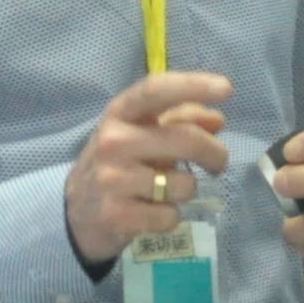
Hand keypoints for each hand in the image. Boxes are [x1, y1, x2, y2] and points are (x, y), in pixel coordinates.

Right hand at [65, 71, 233, 268]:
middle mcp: (112, 141)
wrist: (76, 213)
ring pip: (183, 183)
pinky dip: (171, 217)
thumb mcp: (140, 134)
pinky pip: (170, 216)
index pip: (157, 90)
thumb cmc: (117, 164)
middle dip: (214, 153)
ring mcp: (112, 178)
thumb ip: (179, 121)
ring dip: (186, 190)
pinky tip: (154, 212)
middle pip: (184, 139)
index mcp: (120, 114)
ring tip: (168, 191)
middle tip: (218, 163)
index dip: (194, 85)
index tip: (227, 89)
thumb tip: (217, 120)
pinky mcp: (116, 214)